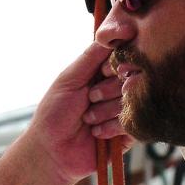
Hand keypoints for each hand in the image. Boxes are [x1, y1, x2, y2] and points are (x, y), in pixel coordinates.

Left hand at [25, 41, 134, 184]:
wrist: (51, 152)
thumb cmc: (54, 114)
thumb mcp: (69, 79)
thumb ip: (90, 56)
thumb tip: (114, 32)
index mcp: (101, 74)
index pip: (122, 58)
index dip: (113, 66)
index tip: (100, 74)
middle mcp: (115, 89)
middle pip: (130, 78)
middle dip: (106, 91)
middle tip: (88, 100)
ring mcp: (123, 111)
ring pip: (132, 101)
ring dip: (105, 111)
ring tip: (87, 119)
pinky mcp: (129, 133)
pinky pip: (133, 123)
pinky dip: (112, 127)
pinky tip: (96, 132)